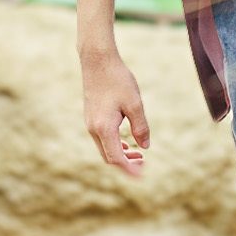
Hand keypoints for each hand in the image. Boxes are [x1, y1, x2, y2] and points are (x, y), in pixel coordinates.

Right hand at [80, 48, 149, 176]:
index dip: (129, 169)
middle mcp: (93, 129)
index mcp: (104, 128)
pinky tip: (127, 143)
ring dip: (121, 154)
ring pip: (104, 148)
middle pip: (109, 157)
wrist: (97, 60)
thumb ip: (141, 128)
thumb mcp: (135, 104)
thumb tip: (145, 147)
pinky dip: (114, 145)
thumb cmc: (118, 80)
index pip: (116, 158)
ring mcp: (90, 123)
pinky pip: (101, 139)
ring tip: (139, 155)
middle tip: (144, 163)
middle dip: (126, 164)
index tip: (142, 174)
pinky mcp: (91, 117)